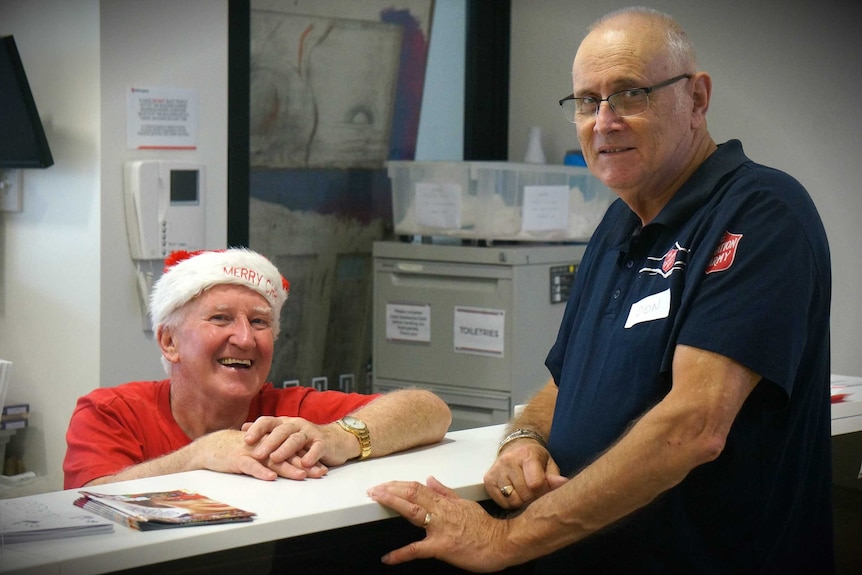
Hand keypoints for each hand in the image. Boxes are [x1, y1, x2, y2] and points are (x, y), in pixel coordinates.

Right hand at [188, 429, 319, 480]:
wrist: (211, 446)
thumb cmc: (236, 450)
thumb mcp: (258, 451)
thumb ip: (273, 456)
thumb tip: (291, 467)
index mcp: (270, 443)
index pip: (293, 451)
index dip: (308, 459)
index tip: (322, 468)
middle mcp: (264, 445)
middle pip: (288, 455)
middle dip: (305, 465)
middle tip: (320, 473)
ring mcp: (251, 451)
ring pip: (273, 460)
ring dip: (288, 469)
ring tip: (302, 476)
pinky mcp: (237, 458)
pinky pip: (251, 466)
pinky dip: (261, 471)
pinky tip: (271, 478)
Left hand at [241, 416, 356, 475]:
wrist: (337, 439)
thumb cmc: (307, 440)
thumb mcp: (286, 433)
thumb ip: (266, 431)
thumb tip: (243, 428)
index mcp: (286, 422)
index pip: (268, 421)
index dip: (257, 429)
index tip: (245, 440)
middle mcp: (297, 425)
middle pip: (281, 431)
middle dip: (268, 442)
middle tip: (257, 454)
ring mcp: (311, 433)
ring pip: (296, 439)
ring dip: (285, 449)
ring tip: (275, 459)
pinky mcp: (324, 443)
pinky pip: (317, 448)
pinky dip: (310, 455)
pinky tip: (304, 464)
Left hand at [367, 476, 513, 572]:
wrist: (503, 543)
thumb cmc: (486, 527)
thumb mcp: (465, 503)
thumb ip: (445, 492)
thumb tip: (431, 480)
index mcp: (445, 502)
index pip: (418, 488)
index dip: (399, 485)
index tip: (384, 484)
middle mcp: (441, 511)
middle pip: (412, 494)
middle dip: (390, 490)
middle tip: (373, 490)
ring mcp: (441, 528)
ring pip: (413, 512)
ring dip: (393, 503)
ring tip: (377, 500)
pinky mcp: (442, 547)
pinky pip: (418, 550)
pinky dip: (401, 554)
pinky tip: (388, 557)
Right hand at [484, 440, 567, 509]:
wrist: (515, 447)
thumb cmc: (535, 458)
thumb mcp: (549, 464)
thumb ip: (554, 477)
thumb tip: (563, 484)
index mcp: (527, 454)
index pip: (535, 484)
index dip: (542, 492)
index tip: (543, 489)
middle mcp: (508, 460)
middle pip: (523, 494)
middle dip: (532, 498)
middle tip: (534, 492)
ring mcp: (496, 470)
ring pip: (512, 500)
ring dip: (521, 501)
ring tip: (524, 492)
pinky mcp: (488, 479)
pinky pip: (501, 502)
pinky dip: (509, 503)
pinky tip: (514, 493)